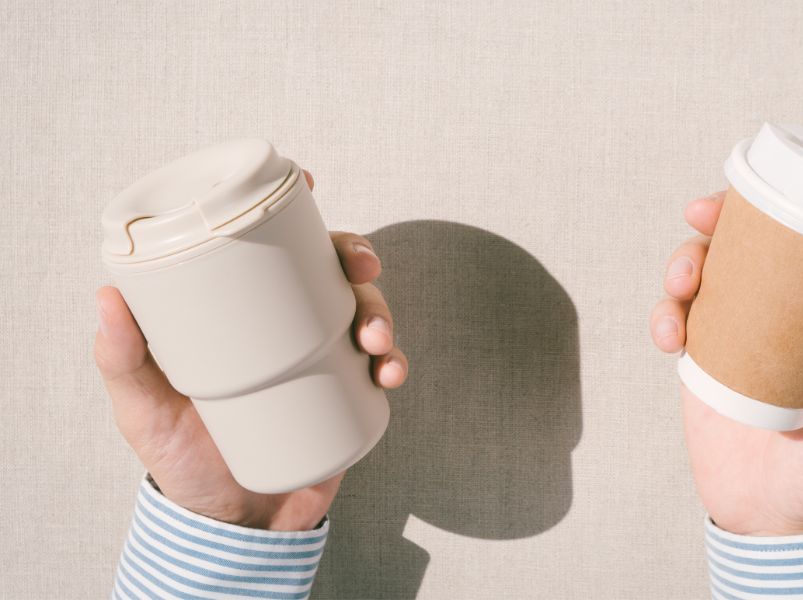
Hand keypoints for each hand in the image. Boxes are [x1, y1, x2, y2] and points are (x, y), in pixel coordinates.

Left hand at [94, 170, 407, 530]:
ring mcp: (322, 359)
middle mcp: (287, 329)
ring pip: (366, 310)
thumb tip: (105, 296)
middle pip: (331, 271)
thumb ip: (123, 360)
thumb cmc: (182, 459)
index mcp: (243, 316)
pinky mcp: (349, 394)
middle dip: (357, 258)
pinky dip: (395, 360)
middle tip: (362, 270)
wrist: (235, 523)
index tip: (310, 185)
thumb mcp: (143, 410)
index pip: (270, 251)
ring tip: (374, 340)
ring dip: (381, 312)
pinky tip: (390, 372)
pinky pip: (383, 364)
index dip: (296, 213)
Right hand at [650, 186, 802, 535]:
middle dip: (722, 215)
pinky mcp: (702, 359)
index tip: (796, 156)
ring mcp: (740, 334)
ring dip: (684, 261)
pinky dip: (664, 315)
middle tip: (704, 210)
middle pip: (751, 244)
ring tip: (681, 282)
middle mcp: (786, 315)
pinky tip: (669, 334)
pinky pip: (676, 320)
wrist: (774, 517)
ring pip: (706, 273)